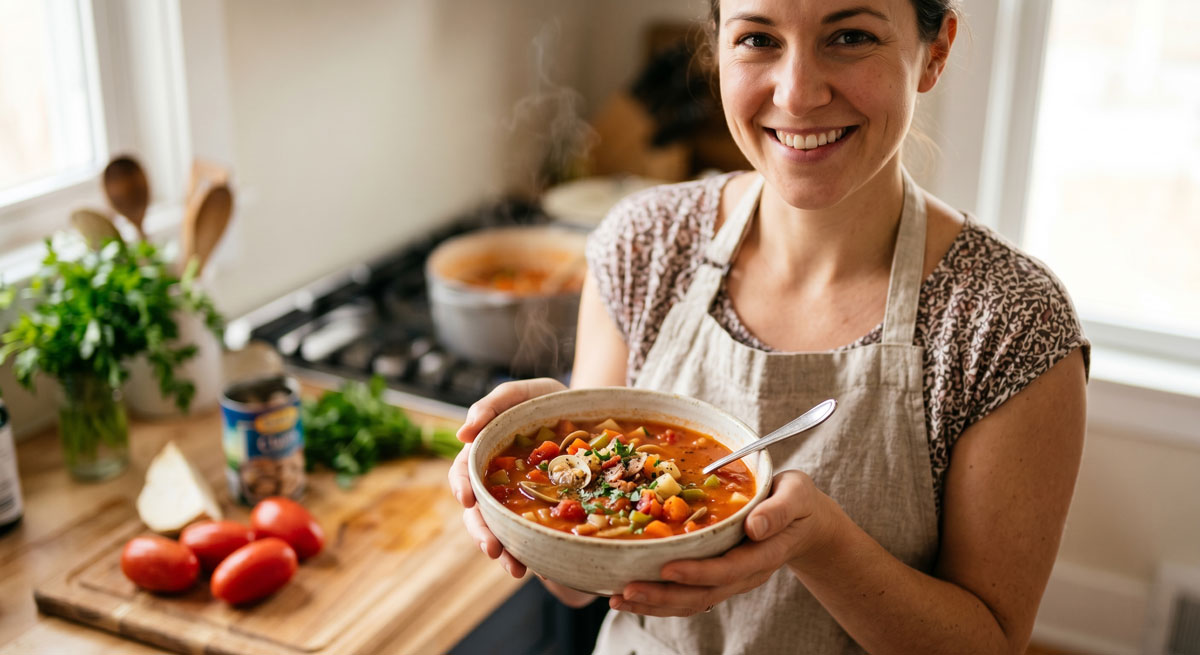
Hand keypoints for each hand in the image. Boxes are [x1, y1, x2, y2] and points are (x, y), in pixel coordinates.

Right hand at [448, 378, 566, 578]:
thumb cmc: (547, 399)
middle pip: (479, 511)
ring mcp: (519, 498)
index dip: (462, 487)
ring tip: (515, 569)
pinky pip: (532, 533)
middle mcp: (497, 480)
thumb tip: (462, 434)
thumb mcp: (521, 394)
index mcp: (485, 452)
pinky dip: (532, 551)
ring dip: (504, 551)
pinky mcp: (543, 510)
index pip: (463, 473)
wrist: (588, 411)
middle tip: (493, 550)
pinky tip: (539, 566)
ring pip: (502, 529)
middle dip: (482, 532)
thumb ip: (492, 405)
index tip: (468, 500)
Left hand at [610, 470, 837, 616]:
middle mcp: (746, 573)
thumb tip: (755, 526)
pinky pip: (688, 595)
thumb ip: (779, 509)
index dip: (698, 572)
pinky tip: (631, 594)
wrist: (806, 522)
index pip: (730, 569)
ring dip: (655, 604)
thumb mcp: (797, 494)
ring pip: (692, 601)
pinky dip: (659, 598)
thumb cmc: (798, 501)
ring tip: (619, 599)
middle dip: (664, 596)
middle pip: (704, 594)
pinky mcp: (718, 578)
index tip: (668, 569)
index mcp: (766, 552)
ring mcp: (731, 579)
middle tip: (627, 591)